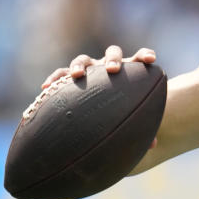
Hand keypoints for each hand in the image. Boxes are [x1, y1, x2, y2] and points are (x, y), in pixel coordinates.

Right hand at [39, 46, 158, 148]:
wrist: (100, 112)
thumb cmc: (120, 113)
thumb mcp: (131, 118)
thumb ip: (142, 127)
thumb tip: (153, 145)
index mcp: (128, 72)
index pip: (139, 58)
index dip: (145, 55)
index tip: (151, 59)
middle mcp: (108, 67)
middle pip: (112, 53)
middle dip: (112, 59)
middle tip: (113, 70)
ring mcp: (89, 70)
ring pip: (83, 60)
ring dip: (79, 65)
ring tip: (76, 75)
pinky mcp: (70, 77)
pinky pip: (60, 75)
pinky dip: (54, 79)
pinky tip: (46, 88)